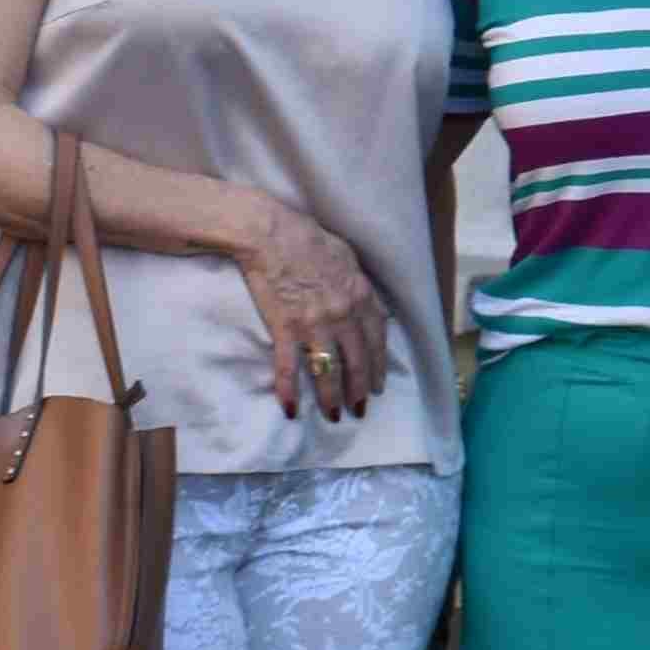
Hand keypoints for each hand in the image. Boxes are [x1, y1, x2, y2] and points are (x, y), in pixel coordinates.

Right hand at [234, 205, 390, 420]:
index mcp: (361, 296)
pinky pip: (289, 366)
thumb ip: (362, 287)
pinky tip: (291, 409)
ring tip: (333, 415)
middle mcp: (343, 314)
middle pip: (357, 361)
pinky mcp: (285, 327)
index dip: (378, 366)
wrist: (270, 234)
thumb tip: (374, 309)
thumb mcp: (348, 259)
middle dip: (359, 390)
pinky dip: (289, 390)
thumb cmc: (309, 240)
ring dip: (331, 397)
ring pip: (329, 370)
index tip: (377, 385)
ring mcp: (315, 323)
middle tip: (359, 410)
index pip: (377, 340)